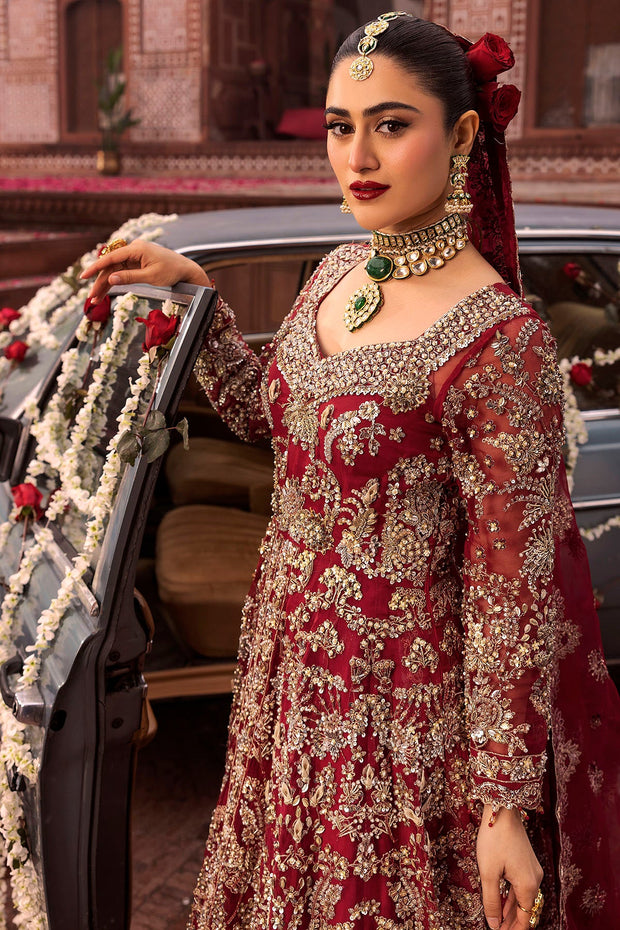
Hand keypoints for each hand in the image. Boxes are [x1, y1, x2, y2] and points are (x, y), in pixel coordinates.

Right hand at [80, 240, 209, 300]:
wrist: (186, 270)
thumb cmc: (172, 272)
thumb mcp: (151, 277)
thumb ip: (130, 277)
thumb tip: (111, 279)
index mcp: (136, 248)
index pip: (111, 258)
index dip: (96, 267)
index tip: (83, 276)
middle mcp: (133, 249)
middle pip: (111, 266)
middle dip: (100, 282)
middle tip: (92, 297)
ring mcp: (135, 255)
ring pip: (115, 270)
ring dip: (105, 284)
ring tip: (96, 299)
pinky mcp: (137, 262)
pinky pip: (122, 271)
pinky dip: (115, 281)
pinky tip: (106, 291)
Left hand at [477, 804, 542, 928]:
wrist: (503, 810)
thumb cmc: (494, 839)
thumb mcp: (488, 872)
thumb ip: (492, 901)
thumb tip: (493, 925)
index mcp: (528, 885)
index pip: (524, 918)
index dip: (512, 929)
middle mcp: (535, 879)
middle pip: (524, 909)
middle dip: (510, 922)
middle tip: (496, 929)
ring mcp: (532, 869)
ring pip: (522, 897)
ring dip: (510, 909)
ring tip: (497, 920)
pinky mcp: (527, 861)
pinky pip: (521, 885)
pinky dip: (512, 895)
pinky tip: (501, 899)